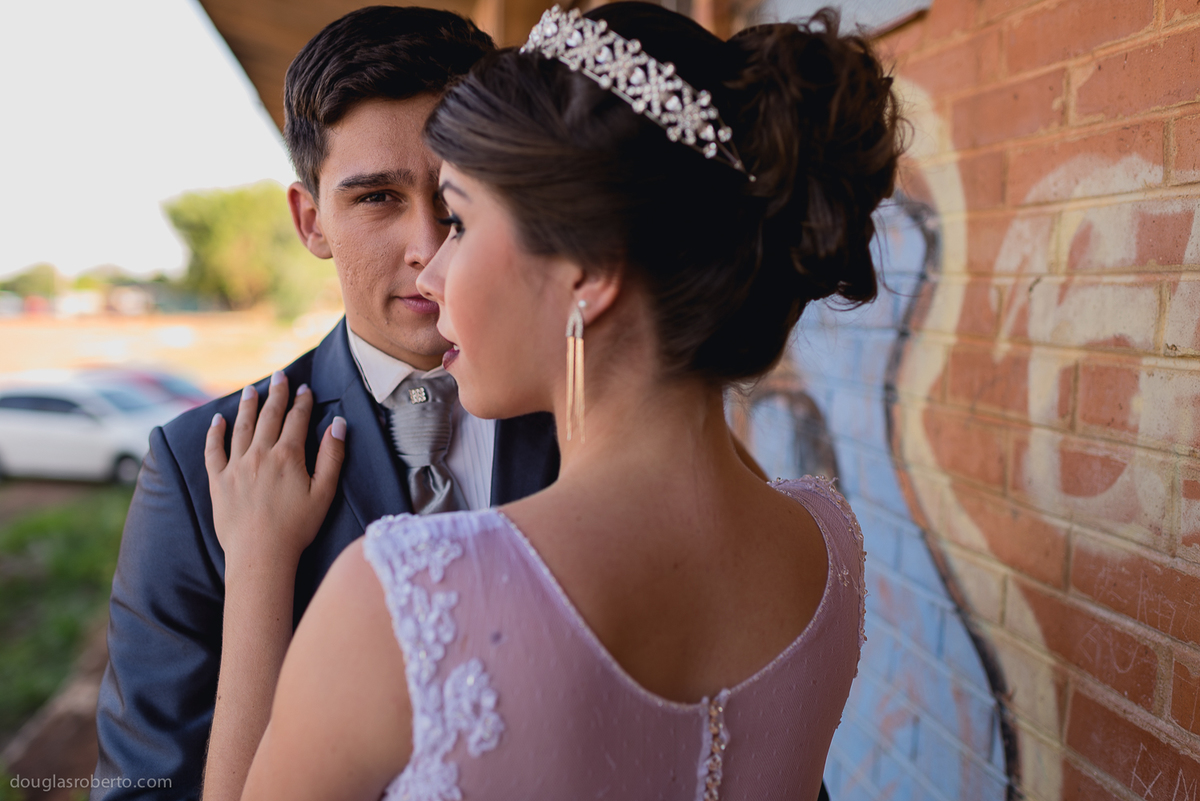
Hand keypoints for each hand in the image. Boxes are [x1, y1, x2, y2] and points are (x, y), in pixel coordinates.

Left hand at [205, 372, 345, 569]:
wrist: (260, 555)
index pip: (296, 420)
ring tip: (251, 389)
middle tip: (279, 375)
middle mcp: (260, 454)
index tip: (305, 389)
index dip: (302, 402)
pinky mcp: (219, 481)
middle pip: (269, 416)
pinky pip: (213, 450)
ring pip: (241, 427)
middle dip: (276, 393)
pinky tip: (218, 419)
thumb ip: (332, 456)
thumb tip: (338, 425)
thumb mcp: (324, 492)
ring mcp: (236, 466)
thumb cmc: (297, 527)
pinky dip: (215, 433)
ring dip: (248, 405)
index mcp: (288, 456)